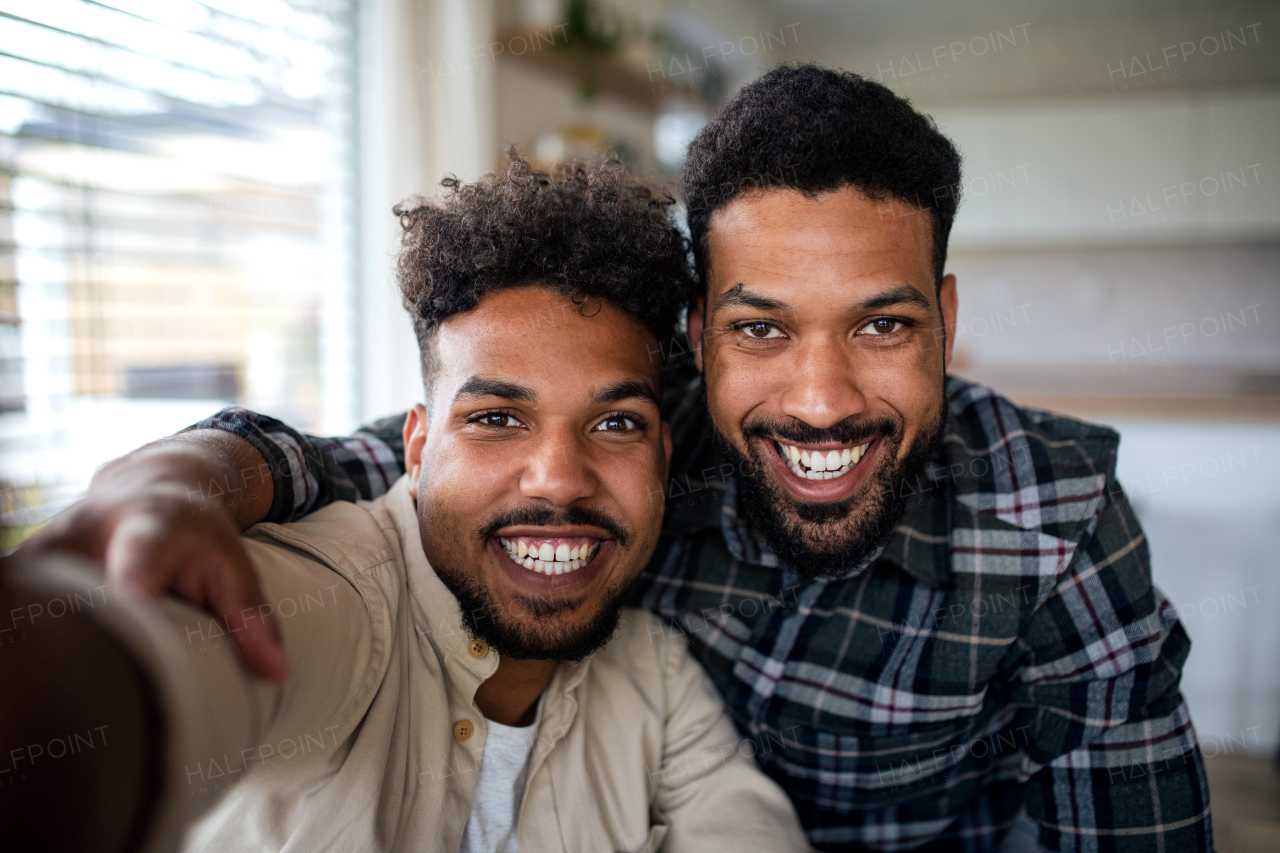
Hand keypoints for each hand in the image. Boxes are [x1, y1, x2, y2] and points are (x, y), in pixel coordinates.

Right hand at [20, 438, 287, 680]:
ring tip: (68, 686)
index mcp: (152, 526)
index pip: (143, 552)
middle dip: (92, 636)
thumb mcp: (232, 564)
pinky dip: (37, 643)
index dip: (137, 576)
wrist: (147, 488)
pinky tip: (46, 675)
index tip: (135, 595)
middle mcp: (86, 531)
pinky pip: (20, 612)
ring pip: (37, 607)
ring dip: (56, 645)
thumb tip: (278, 673)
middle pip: (77, 593)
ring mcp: (43, 551)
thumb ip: (251, 615)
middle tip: (102, 690)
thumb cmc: (196, 536)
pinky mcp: (20, 571)